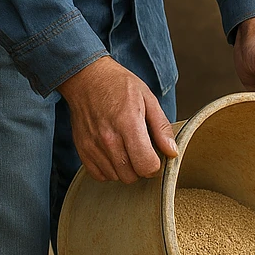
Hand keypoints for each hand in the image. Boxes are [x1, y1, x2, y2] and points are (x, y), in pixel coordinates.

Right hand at [58, 57, 177, 183]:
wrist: (85, 77)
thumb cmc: (119, 86)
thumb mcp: (148, 99)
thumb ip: (161, 128)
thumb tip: (172, 152)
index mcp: (128, 124)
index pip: (146, 165)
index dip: (155, 166)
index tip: (155, 156)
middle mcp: (108, 138)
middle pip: (132, 176)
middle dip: (141, 168)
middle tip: (141, 152)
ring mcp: (93, 145)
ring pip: (116, 177)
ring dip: (125, 169)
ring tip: (127, 150)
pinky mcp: (82, 149)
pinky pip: (99, 175)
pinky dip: (109, 170)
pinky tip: (114, 155)